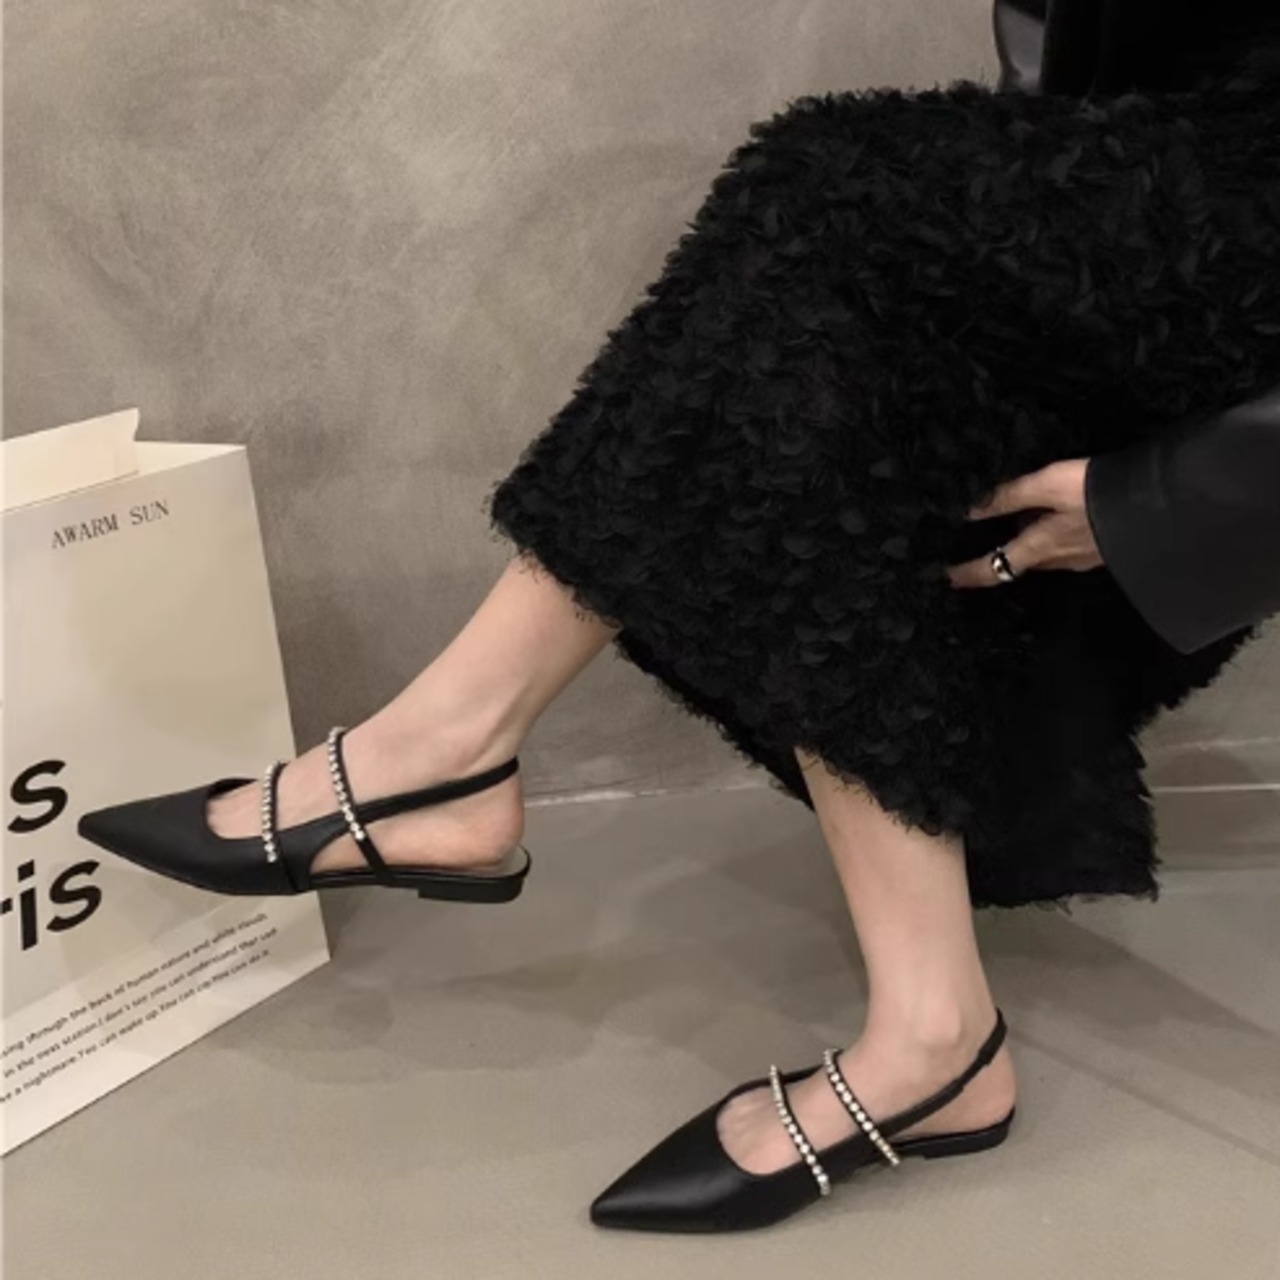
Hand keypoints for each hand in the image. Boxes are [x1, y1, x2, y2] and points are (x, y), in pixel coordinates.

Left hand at [949, 459, 1102, 588]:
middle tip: (980, 540)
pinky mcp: (1104, 548)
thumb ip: (1008, 497)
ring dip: (1028, 541)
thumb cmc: (1097, 493)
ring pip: (1045, 553)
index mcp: (1039, 548)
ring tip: (1016, 519)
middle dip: (1000, 554)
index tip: (947, 578)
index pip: (994, 568)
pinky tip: (1058, 515)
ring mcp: (1084, 557)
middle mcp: (1059, 559)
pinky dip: (1052, 534)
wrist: (1162, 503)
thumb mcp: (1046, 486)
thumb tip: (969, 511)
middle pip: (1019, 561)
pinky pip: (1066, 546)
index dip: (968, 573)